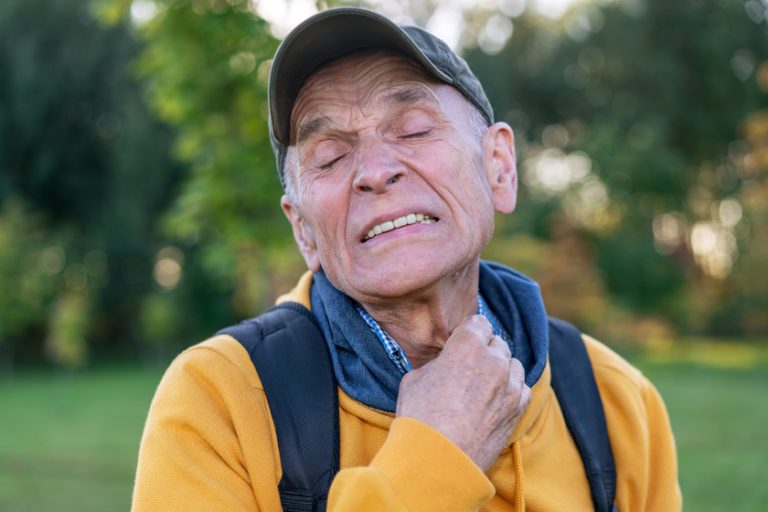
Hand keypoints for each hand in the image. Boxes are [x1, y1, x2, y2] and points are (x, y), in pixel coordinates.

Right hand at [395, 315, 530, 470]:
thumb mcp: (414, 378)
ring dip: (500, 370)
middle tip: (467, 368)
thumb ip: (436, 363)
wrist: (438, 458)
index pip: (478, 322)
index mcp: (467, 343)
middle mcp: (495, 359)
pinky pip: (522, 388)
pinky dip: (511, 391)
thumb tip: (443, 364)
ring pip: (513, 364)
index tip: (459, 345)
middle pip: (497, 343)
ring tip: (482, 386)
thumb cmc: (420, 416)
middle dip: (484, 351)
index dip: (468, 333)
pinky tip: (494, 401)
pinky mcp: (519, 408)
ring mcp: (511, 384)